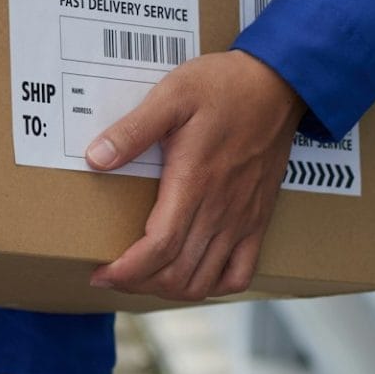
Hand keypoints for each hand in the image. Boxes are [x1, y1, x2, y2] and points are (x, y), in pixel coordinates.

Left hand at [84, 50, 305, 301]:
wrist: (279, 84)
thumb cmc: (223, 87)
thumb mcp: (171, 96)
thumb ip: (133, 130)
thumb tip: (95, 158)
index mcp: (195, 183)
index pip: (159, 248)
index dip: (127, 270)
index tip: (100, 272)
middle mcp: (221, 209)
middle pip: (178, 273)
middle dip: (139, 283)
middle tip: (110, 275)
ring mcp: (243, 218)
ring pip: (206, 280)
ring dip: (170, 289)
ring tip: (142, 277)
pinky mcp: (258, 219)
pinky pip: (241, 272)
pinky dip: (213, 285)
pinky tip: (191, 275)